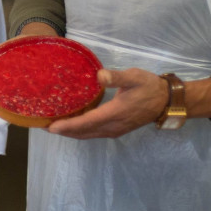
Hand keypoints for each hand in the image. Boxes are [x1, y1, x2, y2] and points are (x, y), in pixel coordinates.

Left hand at [46, 68, 167, 139]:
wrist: (166, 101)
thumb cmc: (149, 86)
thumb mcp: (134, 77)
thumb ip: (116, 77)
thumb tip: (99, 76)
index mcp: (114, 113)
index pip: (86, 122)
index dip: (68, 125)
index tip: (51, 126)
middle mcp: (112, 126)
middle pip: (83, 132)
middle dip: (64, 131)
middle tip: (44, 126)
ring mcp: (115, 130)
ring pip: (88, 135)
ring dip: (71, 132)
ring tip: (54, 127)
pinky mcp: (117, 129)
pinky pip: (94, 133)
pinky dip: (81, 131)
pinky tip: (73, 125)